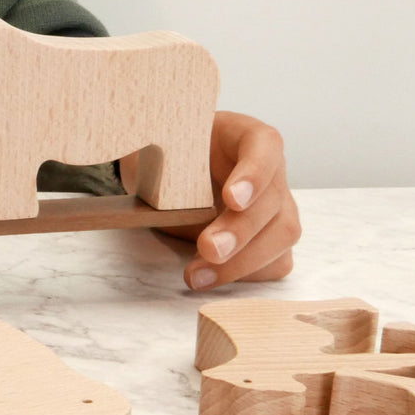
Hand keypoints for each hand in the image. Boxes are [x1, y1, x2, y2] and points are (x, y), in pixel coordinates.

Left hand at [124, 111, 300, 289]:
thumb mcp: (153, 143)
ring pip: (282, 234)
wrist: (163, 177)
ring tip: (198, 275)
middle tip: (209, 248)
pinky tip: (209, 278)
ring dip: (242, 261)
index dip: (253, 174)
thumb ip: (152, 146)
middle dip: (242, 230)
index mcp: (243, 136)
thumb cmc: (165, 154)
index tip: (231, 199)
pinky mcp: (270, 238)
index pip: (264, 145)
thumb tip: (133, 152)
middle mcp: (269, 170)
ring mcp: (275, 205)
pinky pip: (274, 261)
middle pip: (274, 200)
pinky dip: (243, 274)